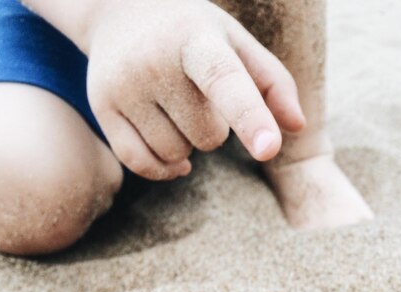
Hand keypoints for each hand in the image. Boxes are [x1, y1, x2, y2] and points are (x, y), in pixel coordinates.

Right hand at [82, 0, 304, 178]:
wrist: (117, 15)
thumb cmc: (191, 36)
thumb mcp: (234, 44)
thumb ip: (272, 82)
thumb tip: (298, 127)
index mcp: (196, 38)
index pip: (226, 81)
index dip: (250, 116)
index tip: (269, 148)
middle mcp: (153, 61)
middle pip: (207, 136)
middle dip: (213, 128)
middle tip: (197, 97)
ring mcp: (123, 87)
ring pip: (177, 154)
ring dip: (187, 144)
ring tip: (176, 109)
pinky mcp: (102, 110)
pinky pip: (143, 165)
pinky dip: (165, 168)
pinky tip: (173, 154)